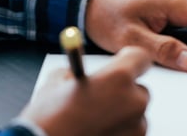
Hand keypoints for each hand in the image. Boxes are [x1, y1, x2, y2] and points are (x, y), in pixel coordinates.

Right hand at [19, 46, 150, 135]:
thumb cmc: (46, 122)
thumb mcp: (55, 85)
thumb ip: (73, 73)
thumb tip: (75, 74)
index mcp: (119, 77)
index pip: (140, 58)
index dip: (129, 60)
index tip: (120, 64)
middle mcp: (134, 100)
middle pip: (139, 89)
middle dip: (122, 93)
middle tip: (100, 101)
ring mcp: (137, 126)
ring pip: (135, 114)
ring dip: (120, 116)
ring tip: (92, 124)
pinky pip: (131, 133)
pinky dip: (119, 133)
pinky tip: (96, 134)